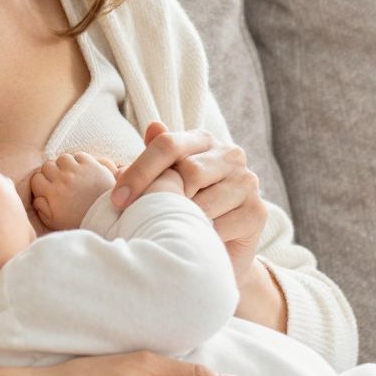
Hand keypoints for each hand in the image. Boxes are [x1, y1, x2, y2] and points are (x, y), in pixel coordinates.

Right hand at [30, 151, 123, 231]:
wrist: (106, 218)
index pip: (36, 178)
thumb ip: (41, 208)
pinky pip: (79, 155)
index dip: (40, 183)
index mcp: (53, 193)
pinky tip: (81, 170)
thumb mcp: (55, 221)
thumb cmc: (80, 222)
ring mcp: (78, 171)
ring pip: (62, 158)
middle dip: (50, 173)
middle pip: (47, 166)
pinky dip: (78, 160)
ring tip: (69, 174)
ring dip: (64, 165)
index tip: (47, 188)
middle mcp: (63, 179)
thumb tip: (37, 197)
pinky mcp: (92, 166)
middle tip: (58, 180)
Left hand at [111, 121, 268, 284]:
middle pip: (188, 172)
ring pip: (204, 201)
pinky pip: (221, 226)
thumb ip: (156, 159)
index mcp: (203, 140)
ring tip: (169, 234)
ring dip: (182, 222)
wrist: (218, 249)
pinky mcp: (258, 211)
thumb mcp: (166, 183)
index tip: (117, 200)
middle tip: (143, 221)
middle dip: (161, 200)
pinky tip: (193, 243)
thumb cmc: (184, 208)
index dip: (140, 171)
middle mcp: (230, 155)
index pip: (168, 144)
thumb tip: (153, 126)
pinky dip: (201, 238)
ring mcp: (247, 182)